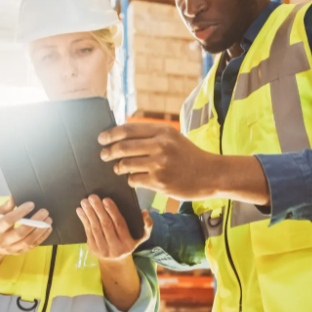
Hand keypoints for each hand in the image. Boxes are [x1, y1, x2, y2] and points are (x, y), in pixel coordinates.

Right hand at [0, 198, 52, 255]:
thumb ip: (6, 206)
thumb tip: (14, 197)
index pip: (8, 221)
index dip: (20, 212)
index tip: (31, 204)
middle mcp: (3, 240)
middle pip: (20, 233)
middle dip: (34, 221)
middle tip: (44, 211)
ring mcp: (12, 248)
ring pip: (28, 241)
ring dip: (40, 230)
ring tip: (48, 219)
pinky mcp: (20, 252)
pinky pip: (33, 245)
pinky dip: (42, 237)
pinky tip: (48, 228)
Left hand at [76, 195, 151, 260]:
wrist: (116, 262)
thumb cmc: (129, 243)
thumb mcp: (141, 237)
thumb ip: (146, 225)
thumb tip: (144, 211)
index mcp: (127, 243)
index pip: (119, 225)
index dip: (112, 212)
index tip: (106, 200)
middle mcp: (115, 248)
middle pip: (106, 226)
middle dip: (98, 210)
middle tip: (92, 197)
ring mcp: (103, 250)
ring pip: (95, 229)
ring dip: (89, 214)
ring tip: (85, 202)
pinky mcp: (93, 249)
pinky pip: (88, 233)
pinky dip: (83, 220)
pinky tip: (80, 211)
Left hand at [98, 123, 222, 200]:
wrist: (210, 174)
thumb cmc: (189, 156)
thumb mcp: (173, 138)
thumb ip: (151, 136)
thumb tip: (121, 136)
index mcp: (163, 131)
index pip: (128, 130)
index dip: (111, 134)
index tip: (101, 139)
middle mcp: (161, 146)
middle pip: (123, 147)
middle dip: (108, 152)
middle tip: (103, 155)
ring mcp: (159, 165)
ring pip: (126, 165)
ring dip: (118, 167)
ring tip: (117, 168)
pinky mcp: (159, 182)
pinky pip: (134, 180)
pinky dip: (130, 179)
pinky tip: (133, 179)